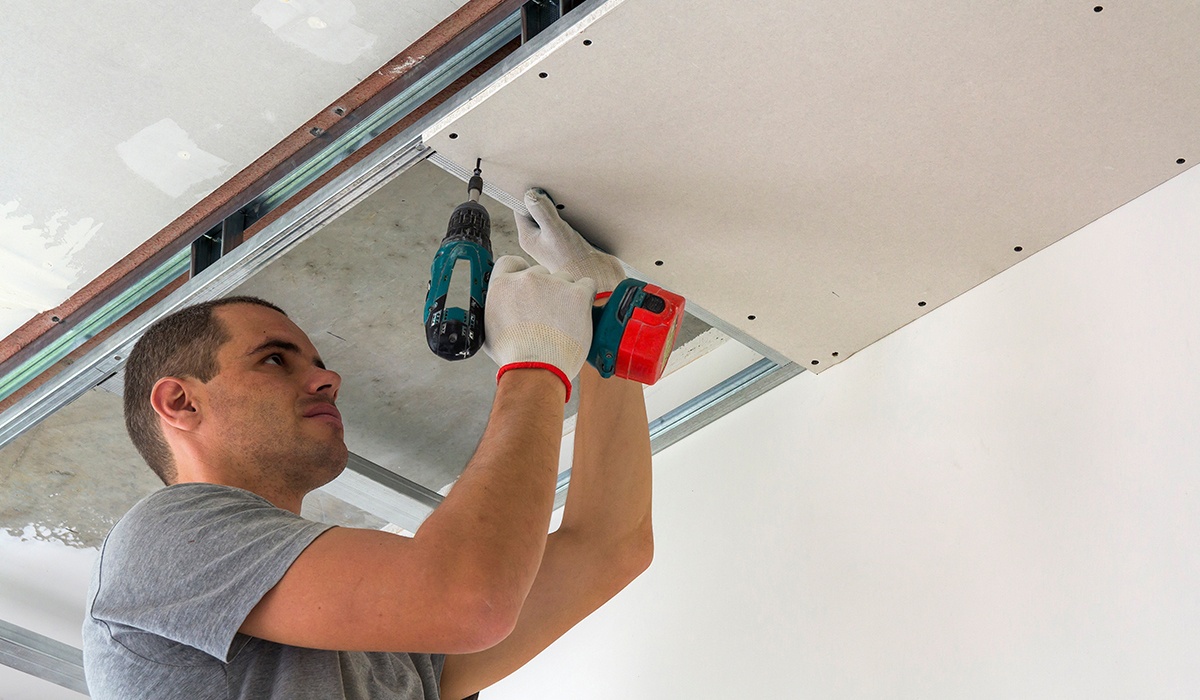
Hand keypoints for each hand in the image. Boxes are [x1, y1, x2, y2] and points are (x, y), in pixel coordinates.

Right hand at [484, 255, 596, 386]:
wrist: (536, 370)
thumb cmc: (514, 357)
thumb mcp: (489, 329)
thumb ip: (496, 308)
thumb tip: (501, 305)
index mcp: (502, 285)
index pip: (512, 262)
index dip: (521, 274)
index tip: (528, 287)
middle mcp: (526, 278)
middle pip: (540, 273)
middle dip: (545, 289)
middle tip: (547, 314)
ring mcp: (553, 283)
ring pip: (564, 279)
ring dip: (565, 294)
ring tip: (563, 321)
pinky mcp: (577, 293)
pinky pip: (587, 286)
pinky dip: (585, 298)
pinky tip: (579, 315)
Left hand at [515, 188, 625, 294]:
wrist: (598, 278)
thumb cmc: (573, 260)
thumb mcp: (555, 231)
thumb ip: (542, 211)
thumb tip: (530, 194)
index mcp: (529, 238)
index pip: (521, 209)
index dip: (528, 195)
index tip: (538, 182)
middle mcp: (539, 239)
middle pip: (537, 210)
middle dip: (546, 199)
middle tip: (555, 188)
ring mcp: (554, 240)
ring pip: (553, 214)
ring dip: (561, 206)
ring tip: (568, 200)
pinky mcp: (571, 240)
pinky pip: (567, 220)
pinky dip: (573, 214)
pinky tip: (580, 212)